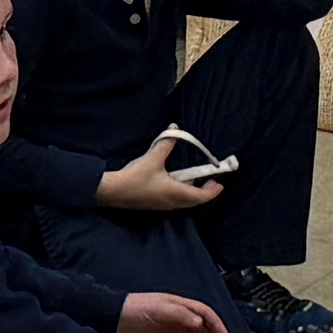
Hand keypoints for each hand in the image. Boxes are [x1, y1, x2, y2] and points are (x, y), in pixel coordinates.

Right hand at [96, 144, 225, 215]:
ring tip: (193, 177)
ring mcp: (163, 205)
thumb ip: (166, 143)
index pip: (201, 196)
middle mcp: (172, 202)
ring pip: (184, 200)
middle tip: (210, 179)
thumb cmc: (135, 177)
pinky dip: (181, 191)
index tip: (220, 183)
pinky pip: (175, 200)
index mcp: (176, 193)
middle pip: (194, 200)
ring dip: (191, 191)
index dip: (213, 191)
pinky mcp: (155, 203)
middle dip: (204, 191)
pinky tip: (175, 180)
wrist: (112, 192)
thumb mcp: (153, 158)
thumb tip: (175, 128)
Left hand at [121, 289, 231, 332]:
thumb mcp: (159, 308)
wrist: (112, 320)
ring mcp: (172, 330)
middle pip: (203, 330)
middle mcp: (179, 318)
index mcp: (180, 305)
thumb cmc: (135, 309)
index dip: (217, 326)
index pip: (205, 314)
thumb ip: (180, 314)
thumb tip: (200, 322)